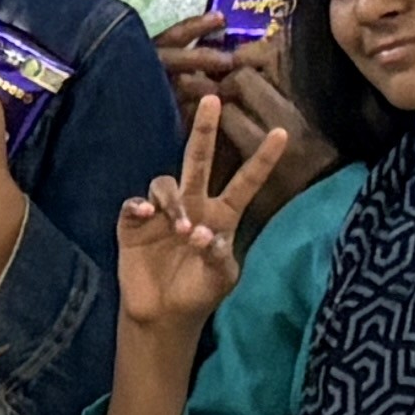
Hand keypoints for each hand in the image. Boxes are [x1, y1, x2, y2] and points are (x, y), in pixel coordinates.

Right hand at [114, 88, 296, 339]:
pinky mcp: (133, 224)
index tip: (281, 133)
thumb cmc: (199, 293)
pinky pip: (134, 204)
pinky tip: (143, 216)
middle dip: (205, 131)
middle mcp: (192, 206)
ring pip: (166, 184)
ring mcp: (161, 214)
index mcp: (221, 216)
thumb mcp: (221, 279)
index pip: (245, 182)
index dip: (262, 159)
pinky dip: (138, 206)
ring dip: (172, 201)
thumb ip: (218, 257)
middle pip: (199, 161)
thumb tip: (200, 233)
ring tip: (180, 231)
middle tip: (212, 100)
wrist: (162, 314)